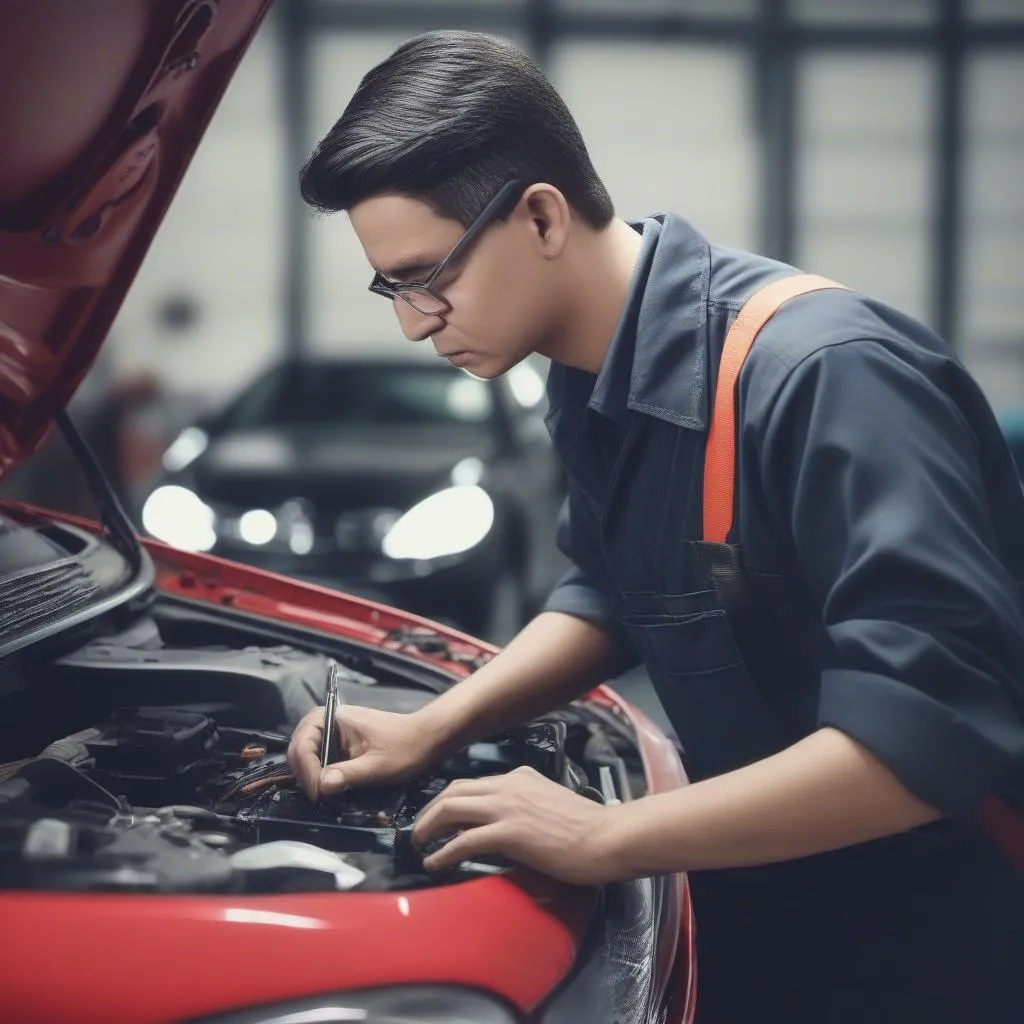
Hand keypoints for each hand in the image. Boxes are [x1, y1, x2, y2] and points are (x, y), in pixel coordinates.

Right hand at [287, 704, 437, 800]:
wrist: (428, 739)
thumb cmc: (406, 748)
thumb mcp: (377, 765)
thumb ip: (348, 774)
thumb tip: (321, 786)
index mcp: (334, 717)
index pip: (303, 743)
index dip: (306, 771)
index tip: (318, 794)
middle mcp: (329, 720)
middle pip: (298, 746)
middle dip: (303, 772)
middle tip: (317, 796)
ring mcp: (334, 731)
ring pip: (306, 752)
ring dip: (309, 773)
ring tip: (321, 793)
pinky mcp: (341, 743)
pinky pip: (320, 756)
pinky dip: (319, 771)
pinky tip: (329, 785)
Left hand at [412, 766, 620, 885]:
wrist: (606, 837)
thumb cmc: (586, 826)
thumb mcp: (550, 800)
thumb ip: (526, 801)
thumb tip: (509, 820)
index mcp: (518, 777)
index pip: (470, 783)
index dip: (446, 801)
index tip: (436, 817)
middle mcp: (508, 786)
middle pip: (452, 792)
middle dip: (428, 813)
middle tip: (419, 833)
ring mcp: (507, 808)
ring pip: (451, 810)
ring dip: (428, 829)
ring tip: (419, 847)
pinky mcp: (509, 833)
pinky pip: (463, 841)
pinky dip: (443, 853)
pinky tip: (436, 863)